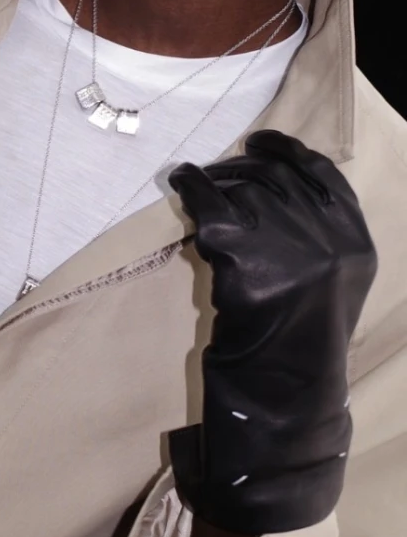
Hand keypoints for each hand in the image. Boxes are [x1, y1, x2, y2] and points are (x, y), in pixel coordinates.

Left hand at [167, 129, 375, 535]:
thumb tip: (270, 183)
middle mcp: (330, 240)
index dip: (287, 152)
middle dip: (243, 168)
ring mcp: (290, 247)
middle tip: (218, 172)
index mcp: (356, 242)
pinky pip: (210, 204)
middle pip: (277, 176)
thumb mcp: (330, 283)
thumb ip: (317, 234)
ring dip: (215, 181)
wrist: (282, 393)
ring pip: (242, 187)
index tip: (261, 142)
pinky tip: (179, 182)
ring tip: (199, 185)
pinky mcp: (246, 258)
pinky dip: (190, 187)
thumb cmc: (297, 342)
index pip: (322, 175)